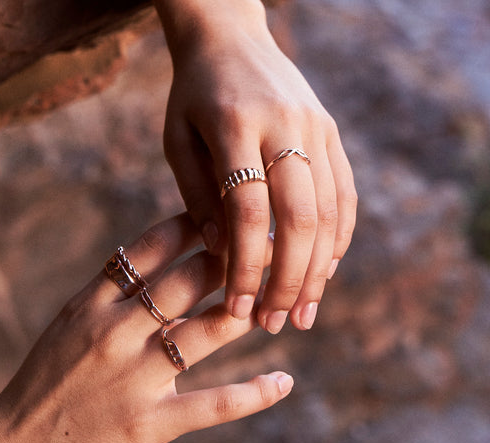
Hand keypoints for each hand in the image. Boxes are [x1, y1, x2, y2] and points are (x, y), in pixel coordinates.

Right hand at [0, 213, 291, 442]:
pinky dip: (254, 393)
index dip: (195, 225)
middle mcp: (112, 332)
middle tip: (269, 253)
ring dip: (248, 312)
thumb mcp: (65, 331)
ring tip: (277, 305)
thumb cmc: (39, 393)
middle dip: (234, 261)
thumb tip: (151, 276)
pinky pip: (212, 404)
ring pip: (208, 329)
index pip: (151, 246)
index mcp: (89, 304)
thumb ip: (106, 301)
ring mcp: (130, 378)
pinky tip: (284, 382)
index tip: (226, 216)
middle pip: (188, 280)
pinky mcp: (145, 425)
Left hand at [155, 0, 356, 332]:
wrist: (231, 37)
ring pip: (327, 212)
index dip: (246, 269)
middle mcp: (284, 126)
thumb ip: (197, 195)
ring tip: (302, 313)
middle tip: (276, 325)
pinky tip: (324, 272)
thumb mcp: (177, 139)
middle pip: (297, 219)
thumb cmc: (193, 95)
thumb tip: (221, 254)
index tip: (238, 311)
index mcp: (234, 126)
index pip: (248, 213)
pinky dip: (337, 238)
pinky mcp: (331, 132)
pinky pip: (344, 193)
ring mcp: (315, 128)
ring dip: (317, 270)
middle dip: (287, 280)